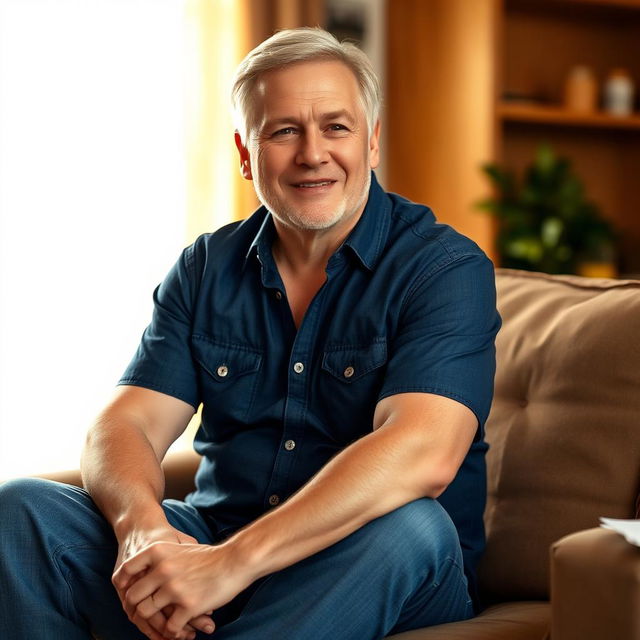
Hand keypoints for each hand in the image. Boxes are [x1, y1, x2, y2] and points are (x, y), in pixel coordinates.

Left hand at [113, 522, 215, 639]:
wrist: (236, 561)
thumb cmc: (209, 557)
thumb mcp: (181, 547)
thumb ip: (160, 559)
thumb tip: (137, 574)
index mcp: (159, 552)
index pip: (127, 569)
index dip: (122, 583)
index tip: (125, 591)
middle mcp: (163, 569)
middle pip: (133, 597)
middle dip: (137, 607)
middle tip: (146, 613)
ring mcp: (174, 588)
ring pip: (146, 614)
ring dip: (154, 622)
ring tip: (163, 625)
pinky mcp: (188, 605)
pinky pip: (169, 627)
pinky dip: (174, 632)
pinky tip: (182, 630)